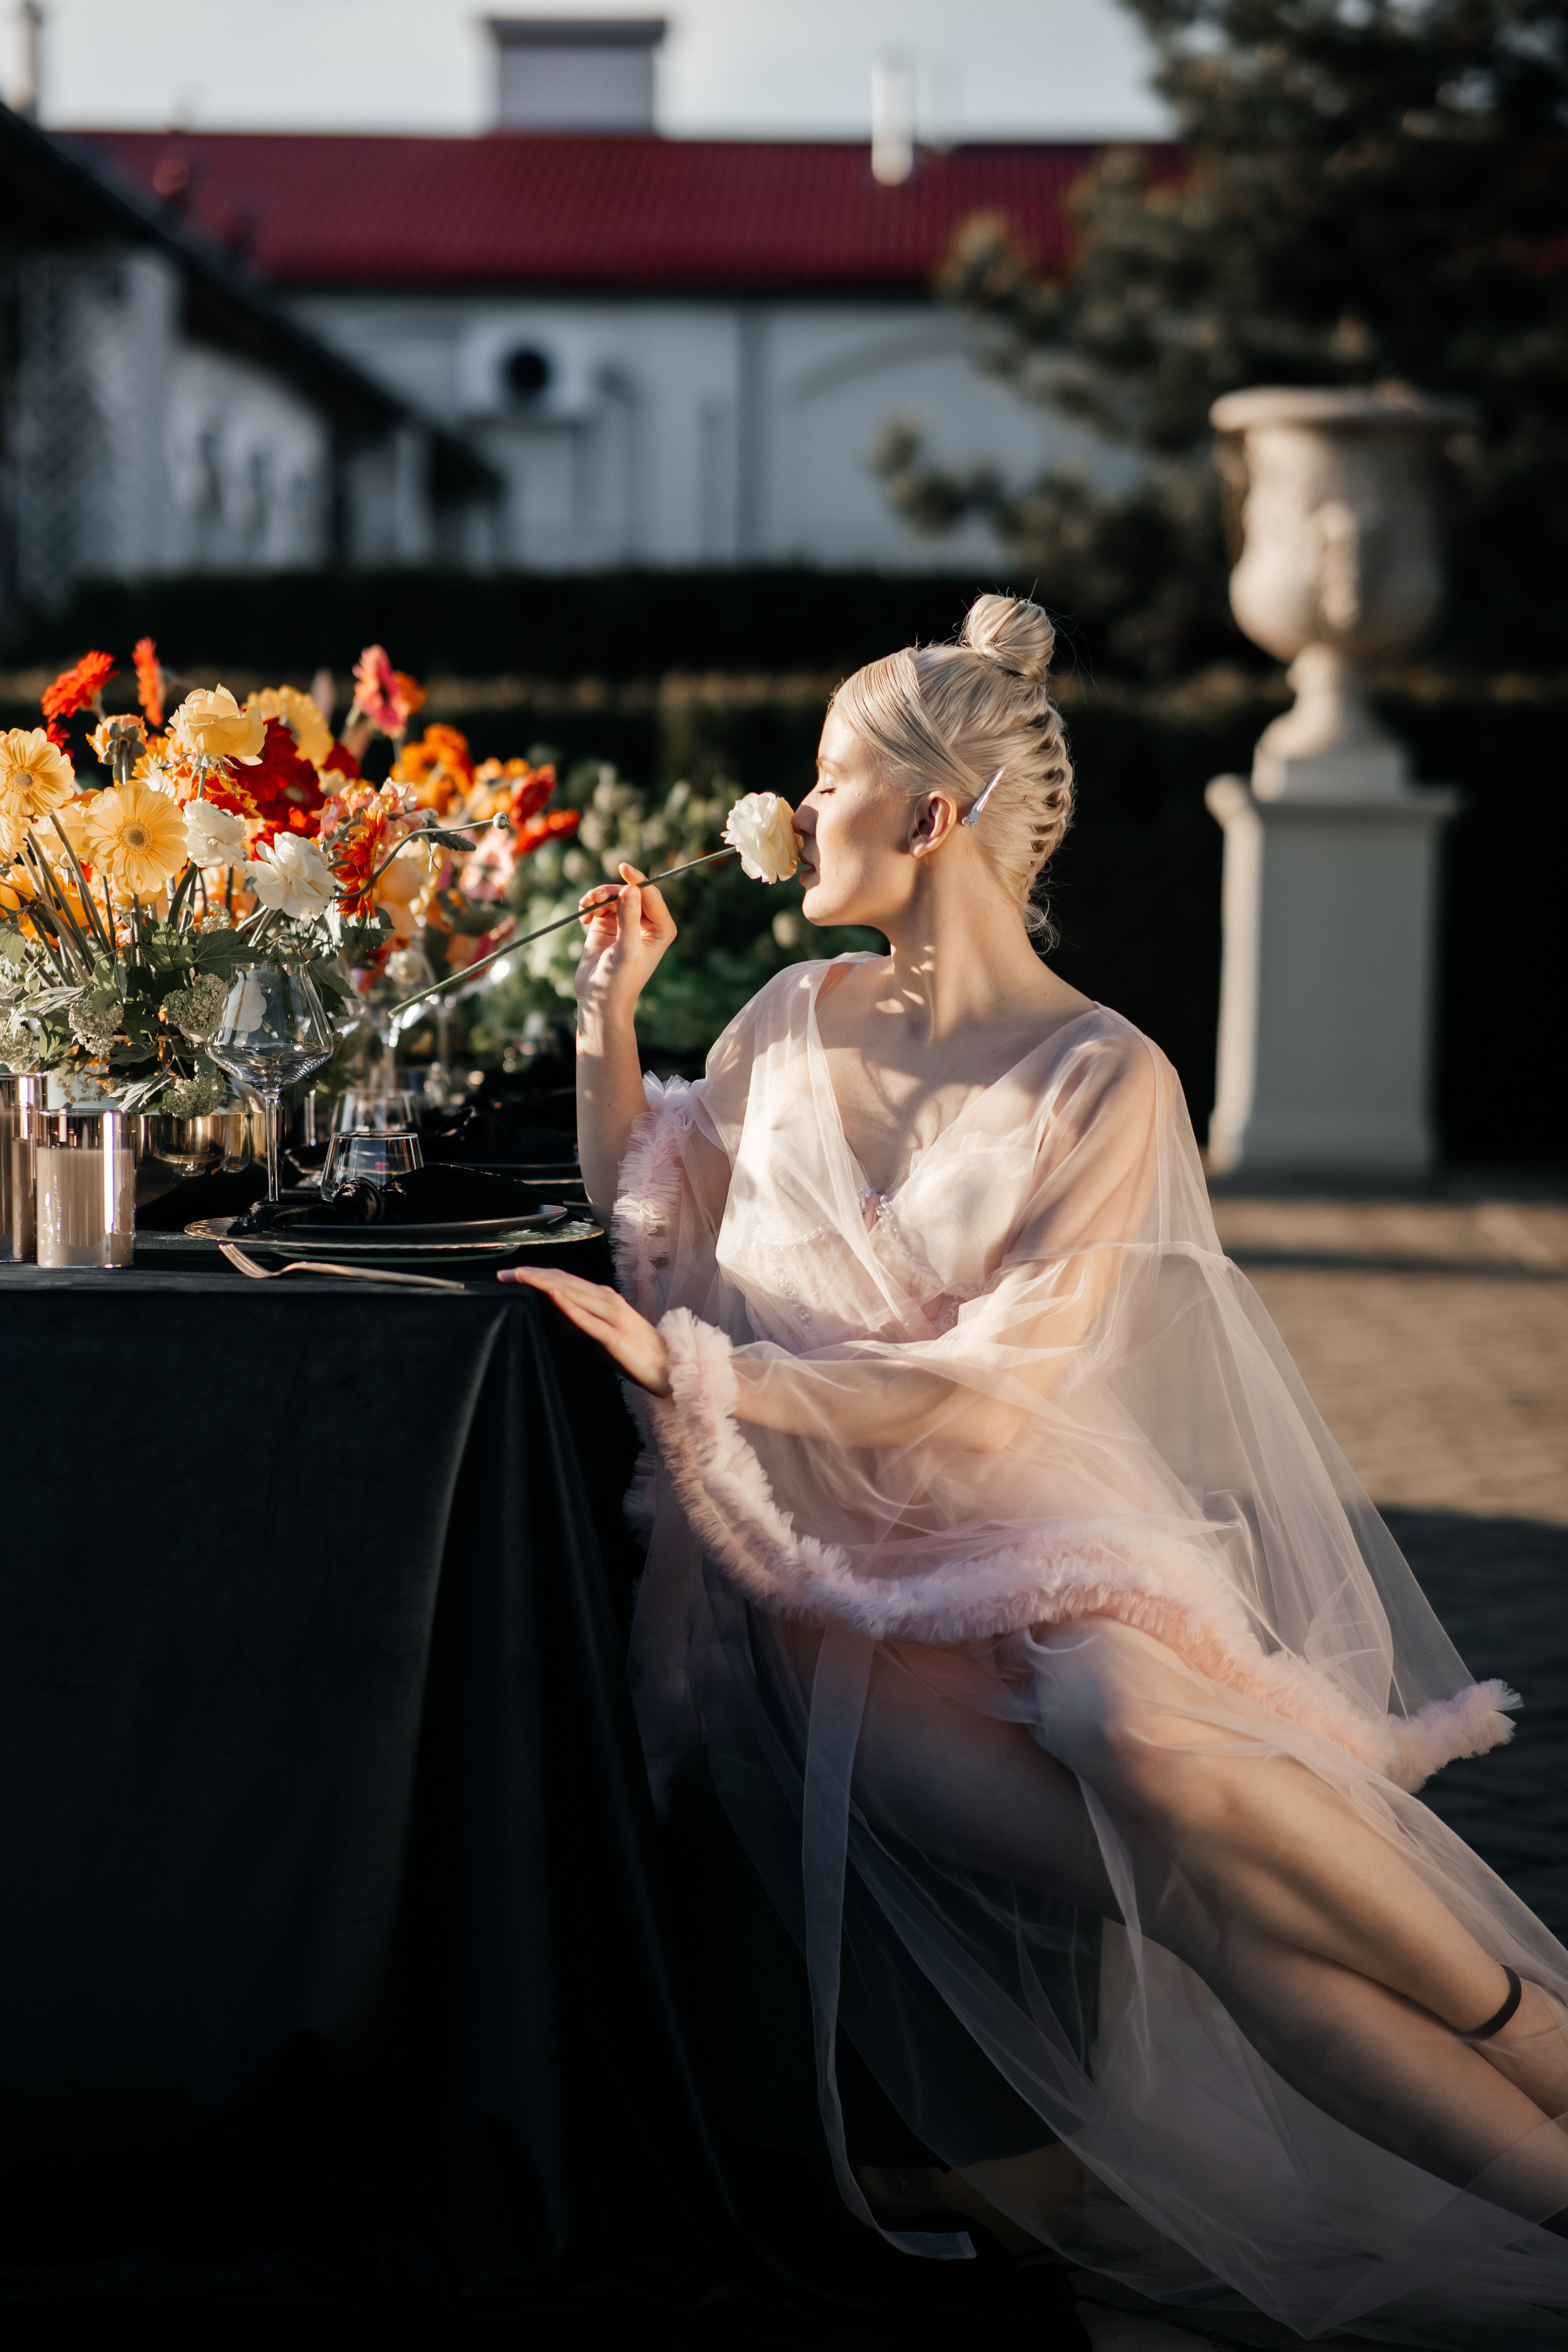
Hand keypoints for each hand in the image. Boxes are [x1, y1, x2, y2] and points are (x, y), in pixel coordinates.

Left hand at [499, 1265, 670, 1395]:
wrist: (667, 1368)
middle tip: (503, 1274)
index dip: (535, 1274)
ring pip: (572, 1293)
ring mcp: (612, 1316)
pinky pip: (586, 1319)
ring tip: (519, 1276)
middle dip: (532, 1276)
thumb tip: (550, 1308)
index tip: (509, 1275)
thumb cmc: (634, 1351)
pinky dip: (568, 1305)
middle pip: (564, 1281)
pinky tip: (552, 1296)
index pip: (563, 1280)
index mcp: (603, 1297)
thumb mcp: (599, 1331)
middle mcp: (607, 1300)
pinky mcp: (613, 1336)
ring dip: (543, 1283)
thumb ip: (577, 1319)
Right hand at [574, 864, 675, 1023]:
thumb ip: (628, 918)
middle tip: (591, 899)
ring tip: (584, 907)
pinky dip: (590, 906)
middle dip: (610, 891)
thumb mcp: (626, 949)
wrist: (599, 1001)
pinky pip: (600, 905)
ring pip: (613, 895)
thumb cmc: (619, 981)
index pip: (651, 895)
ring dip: (597, 897)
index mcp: (661, 928)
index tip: (622, 868)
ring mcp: (626, 922)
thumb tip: (630, 888)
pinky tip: (583, 917)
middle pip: (630, 891)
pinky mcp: (607, 925)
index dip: (637, 880)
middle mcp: (646, 922)